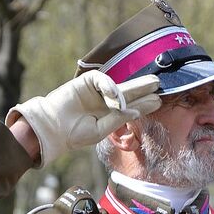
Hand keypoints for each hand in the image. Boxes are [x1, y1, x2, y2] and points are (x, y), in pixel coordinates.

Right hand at [7, 72, 160, 166]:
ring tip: (151, 87)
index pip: (130, 107)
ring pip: (119, 85)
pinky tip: (114, 93)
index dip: (144, 104)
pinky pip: (102, 80)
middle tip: (160, 85)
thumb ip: (117, 119)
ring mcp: (97, 91)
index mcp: (110, 114)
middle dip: (144, 89)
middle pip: (129, 93)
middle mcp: (106, 101)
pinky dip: (109, 85)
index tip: (159, 101)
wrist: (52, 128)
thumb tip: (135, 112)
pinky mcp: (86, 82)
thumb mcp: (101, 130)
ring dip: (135, 86)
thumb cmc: (75, 133)